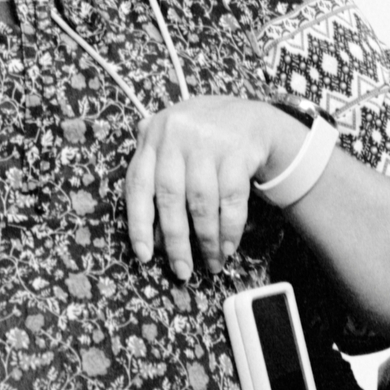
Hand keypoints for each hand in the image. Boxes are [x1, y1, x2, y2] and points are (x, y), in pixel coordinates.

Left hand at [123, 97, 293, 283]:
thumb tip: (149, 232)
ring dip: (207, 240)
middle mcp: (176, 134)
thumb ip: (153, 173)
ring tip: (211, 263)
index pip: (138, 184)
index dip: (138, 223)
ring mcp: (207, 141)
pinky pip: (231, 200)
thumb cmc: (202, 140)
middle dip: (176, 241)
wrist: (251, 118)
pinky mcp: (237, 150)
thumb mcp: (171, 143)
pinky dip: (230, 228)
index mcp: (154, 136)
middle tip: (182, 270)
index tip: (143, 256)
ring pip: (201, 203)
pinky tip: (228, 246)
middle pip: (170, 197)